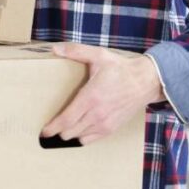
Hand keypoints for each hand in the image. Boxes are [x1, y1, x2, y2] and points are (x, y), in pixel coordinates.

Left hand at [41, 43, 163, 145]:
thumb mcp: (98, 55)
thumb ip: (76, 51)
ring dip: (69, 135)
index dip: (53, 127)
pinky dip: (82, 138)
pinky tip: (76, 132)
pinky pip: (92, 140)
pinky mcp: (112, 128)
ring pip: (79, 137)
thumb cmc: (120, 69)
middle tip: (48, 128)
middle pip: (70, 132)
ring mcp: (105, 123)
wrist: (145, 82)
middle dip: (58, 131)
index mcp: (91, 97)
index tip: (43, 131)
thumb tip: (55, 49)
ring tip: (60, 130)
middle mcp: (97, 114)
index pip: (67, 119)